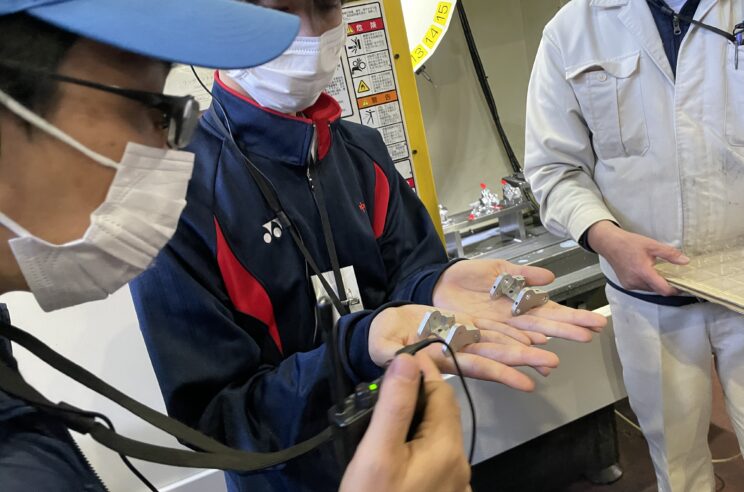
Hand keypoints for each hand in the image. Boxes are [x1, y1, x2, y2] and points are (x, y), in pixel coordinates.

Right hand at [340, 354, 469, 491]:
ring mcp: (455, 483)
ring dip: (422, 415)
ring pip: (440, 435)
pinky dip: (422, 441)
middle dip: (423, 389)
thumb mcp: (377, 453)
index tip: (404, 352)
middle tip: (394, 376)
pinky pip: (437, 458)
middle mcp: (459, 464)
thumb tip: (407, 361)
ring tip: (394, 403)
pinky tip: (402, 441)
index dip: (424, 369)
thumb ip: (394, 406)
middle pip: (444, 413)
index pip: (442, 391)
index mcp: (447, 447)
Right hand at [369, 304, 559, 390]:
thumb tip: (401, 361)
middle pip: (496, 357)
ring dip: (522, 346)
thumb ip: (392, 355)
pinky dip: (508, 330)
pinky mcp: (460, 326)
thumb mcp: (382, 349)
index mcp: (442, 362)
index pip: (477, 368)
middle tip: (551, 362)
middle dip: (524, 360)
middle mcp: (457, 353)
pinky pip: (487, 329)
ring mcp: (461, 340)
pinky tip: (526, 333)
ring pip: (497, 344)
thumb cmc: (379, 343)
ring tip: (548, 350)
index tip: (526, 382)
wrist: (380, 331)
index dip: (501, 373)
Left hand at [432, 259, 606, 343]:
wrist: (440, 282)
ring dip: (545, 343)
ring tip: (565, 347)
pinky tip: (533, 348)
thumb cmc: (470, 275)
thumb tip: (551, 278)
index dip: (573, 316)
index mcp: (521, 301)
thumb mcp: (499, 268)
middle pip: (545, 325)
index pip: (552, 310)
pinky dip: (517, 344)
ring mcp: (499, 326)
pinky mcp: (479, 331)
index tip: (595, 322)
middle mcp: (514, 318)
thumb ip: (523, 274)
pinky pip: (501, 338)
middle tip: (589, 336)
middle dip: (567, 330)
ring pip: (527, 336)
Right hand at [587, 221, 688, 295]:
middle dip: (665, 284)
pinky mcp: (626, 285)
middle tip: (670, 274)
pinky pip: (641, 288)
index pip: (664, 289)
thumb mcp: (652, 245)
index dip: (675, 289)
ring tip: (656, 271)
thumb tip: (685, 261)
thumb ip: (670, 254)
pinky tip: (645, 272)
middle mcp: (636, 281)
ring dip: (656, 283)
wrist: (609, 244)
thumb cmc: (629, 243)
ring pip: (650, 289)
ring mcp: (630, 285)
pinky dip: (647, 283)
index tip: (682, 285)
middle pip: (657, 290)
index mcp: (643, 272)